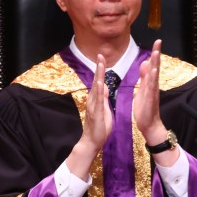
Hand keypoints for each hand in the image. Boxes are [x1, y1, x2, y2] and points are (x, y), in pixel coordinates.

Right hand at [67, 56, 112, 179]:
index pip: (99, 81)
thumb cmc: (100, 126)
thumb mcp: (104, 108)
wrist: (92, 141)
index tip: (102, 58)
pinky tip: (101, 84)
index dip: (101, 69)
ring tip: (100, 64)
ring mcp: (93, 106)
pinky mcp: (96, 113)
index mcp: (96, 99)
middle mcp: (92, 100)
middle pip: (96, 81)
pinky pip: (98, 101)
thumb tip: (104, 86)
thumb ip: (103, 97)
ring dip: (98, 76)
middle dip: (98, 68)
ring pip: (96, 88)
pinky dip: (99, 92)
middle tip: (100, 55)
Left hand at [133, 40, 177, 165]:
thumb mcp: (143, 89)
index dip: (154, 53)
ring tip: (157, 52)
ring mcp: (153, 92)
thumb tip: (146, 63)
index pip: (153, 65)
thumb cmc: (145, 108)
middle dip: (157, 54)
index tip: (157, 42)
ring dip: (156, 64)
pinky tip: (154, 71)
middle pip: (156, 66)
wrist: (149, 124)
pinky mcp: (150, 99)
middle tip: (159, 41)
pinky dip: (153, 78)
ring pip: (155, 75)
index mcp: (150, 83)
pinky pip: (152, 87)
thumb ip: (145, 77)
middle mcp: (153, 85)